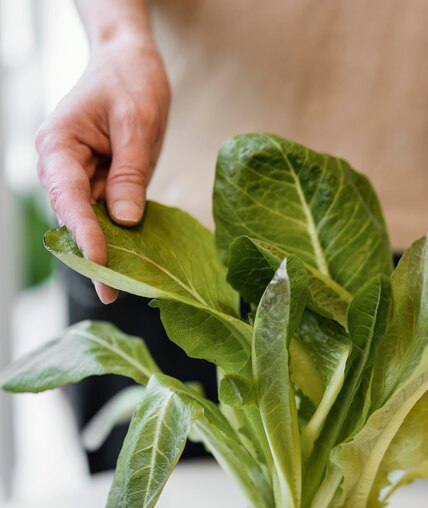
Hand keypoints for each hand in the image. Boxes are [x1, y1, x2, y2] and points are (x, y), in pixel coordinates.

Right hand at [35, 37, 169, 302]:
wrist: (129, 64)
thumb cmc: (130, 83)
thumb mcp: (137, 124)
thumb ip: (130, 172)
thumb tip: (125, 220)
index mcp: (59, 144)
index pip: (68, 196)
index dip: (84, 232)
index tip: (100, 262)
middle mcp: (62, 166)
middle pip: (72, 218)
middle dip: (92, 255)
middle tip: (113, 293)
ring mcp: (80, 176)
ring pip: (88, 222)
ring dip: (105, 253)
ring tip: (123, 289)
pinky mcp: (101, 183)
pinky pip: (106, 214)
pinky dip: (119, 237)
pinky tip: (134, 264)